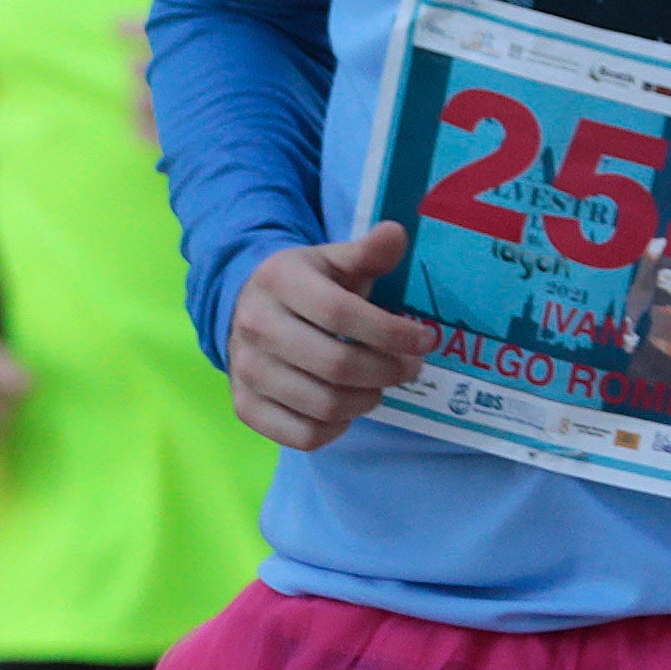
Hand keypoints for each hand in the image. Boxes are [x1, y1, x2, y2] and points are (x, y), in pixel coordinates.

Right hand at [230, 217, 435, 451]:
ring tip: (380, 386)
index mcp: (280, 281)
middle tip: (410, 369)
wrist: (245, 308)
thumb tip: (396, 234)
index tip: (425, 340)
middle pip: (336, 365)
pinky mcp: (245, 406)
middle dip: (387, 371)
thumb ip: (367, 252)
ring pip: (323, 404)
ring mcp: (247, 370)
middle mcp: (256, 326)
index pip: (342, 314)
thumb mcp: (333, 261)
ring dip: (367, 400)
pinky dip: (335, 429)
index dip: (392, 332)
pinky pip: (302, 435)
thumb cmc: (304, 285)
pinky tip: (348, 408)